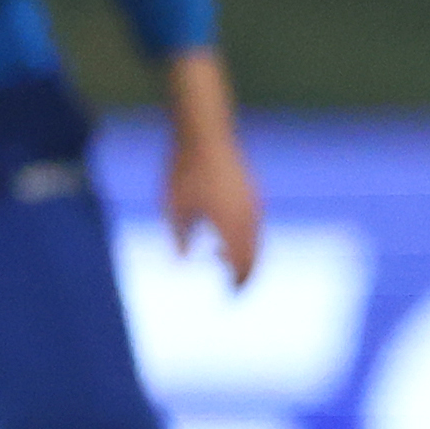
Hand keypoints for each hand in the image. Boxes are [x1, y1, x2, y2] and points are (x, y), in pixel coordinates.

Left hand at [160, 48, 262, 287]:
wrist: (206, 131)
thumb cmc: (184, 168)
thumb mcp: (173, 205)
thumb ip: (179, 237)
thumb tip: (183, 262)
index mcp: (230, 223)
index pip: (242, 264)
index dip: (238, 284)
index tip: (230, 297)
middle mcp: (248, 215)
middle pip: (253, 255)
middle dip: (244, 273)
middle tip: (232, 289)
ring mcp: (254, 201)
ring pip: (256, 239)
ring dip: (244, 254)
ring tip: (223, 260)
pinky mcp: (253, 190)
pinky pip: (254, 223)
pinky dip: (245, 236)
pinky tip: (225, 235)